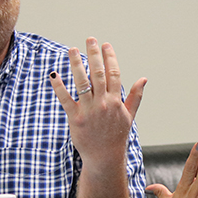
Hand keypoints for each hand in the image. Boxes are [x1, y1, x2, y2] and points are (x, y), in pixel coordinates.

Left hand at [50, 37, 146, 171]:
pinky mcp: (75, 119)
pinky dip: (59, 86)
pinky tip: (54, 74)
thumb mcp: (129, 116)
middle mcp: (103, 103)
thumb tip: (143, 79)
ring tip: (71, 49)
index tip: (106, 45)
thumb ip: (136, 96)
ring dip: (76, 64)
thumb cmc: (117, 136)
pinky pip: (65, 99)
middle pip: (97, 73)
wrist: (104, 158)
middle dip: (93, 54)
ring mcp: (89, 111)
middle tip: (90, 39)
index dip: (110, 58)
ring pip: (81, 82)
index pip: (114, 73)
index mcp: (116, 101)